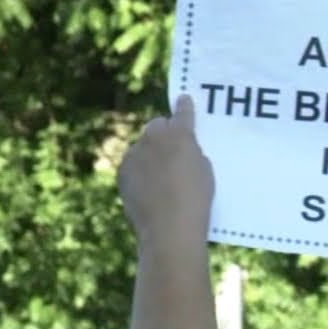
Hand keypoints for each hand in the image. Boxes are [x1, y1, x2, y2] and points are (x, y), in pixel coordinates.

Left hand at [117, 95, 214, 247]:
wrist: (169, 229)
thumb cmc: (196, 201)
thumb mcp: (205, 172)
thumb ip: (192, 153)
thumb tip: (181, 151)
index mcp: (180, 135)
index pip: (182, 112)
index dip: (184, 106)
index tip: (184, 99)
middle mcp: (154, 137)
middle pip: (157, 125)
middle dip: (164, 132)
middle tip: (173, 150)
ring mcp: (135, 153)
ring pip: (142, 144)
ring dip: (150, 152)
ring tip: (160, 176)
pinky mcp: (123, 171)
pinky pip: (133, 163)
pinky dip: (140, 169)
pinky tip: (149, 187)